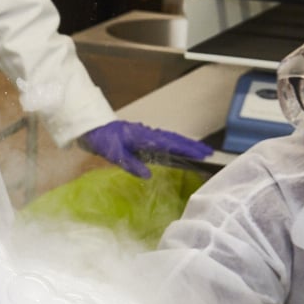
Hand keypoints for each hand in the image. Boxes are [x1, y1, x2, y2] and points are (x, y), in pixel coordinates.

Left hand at [78, 121, 214, 179]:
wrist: (94, 128)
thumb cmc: (104, 141)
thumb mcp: (114, 155)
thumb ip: (131, 164)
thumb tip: (148, 175)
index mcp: (144, 137)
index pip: (170, 143)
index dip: (187, 148)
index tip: (201, 153)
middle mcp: (149, 133)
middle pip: (175, 139)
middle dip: (193, 146)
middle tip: (209, 153)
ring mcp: (147, 134)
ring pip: (171, 138)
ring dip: (186, 144)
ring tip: (201, 151)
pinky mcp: (144, 136)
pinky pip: (164, 139)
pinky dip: (176, 143)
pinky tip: (181, 149)